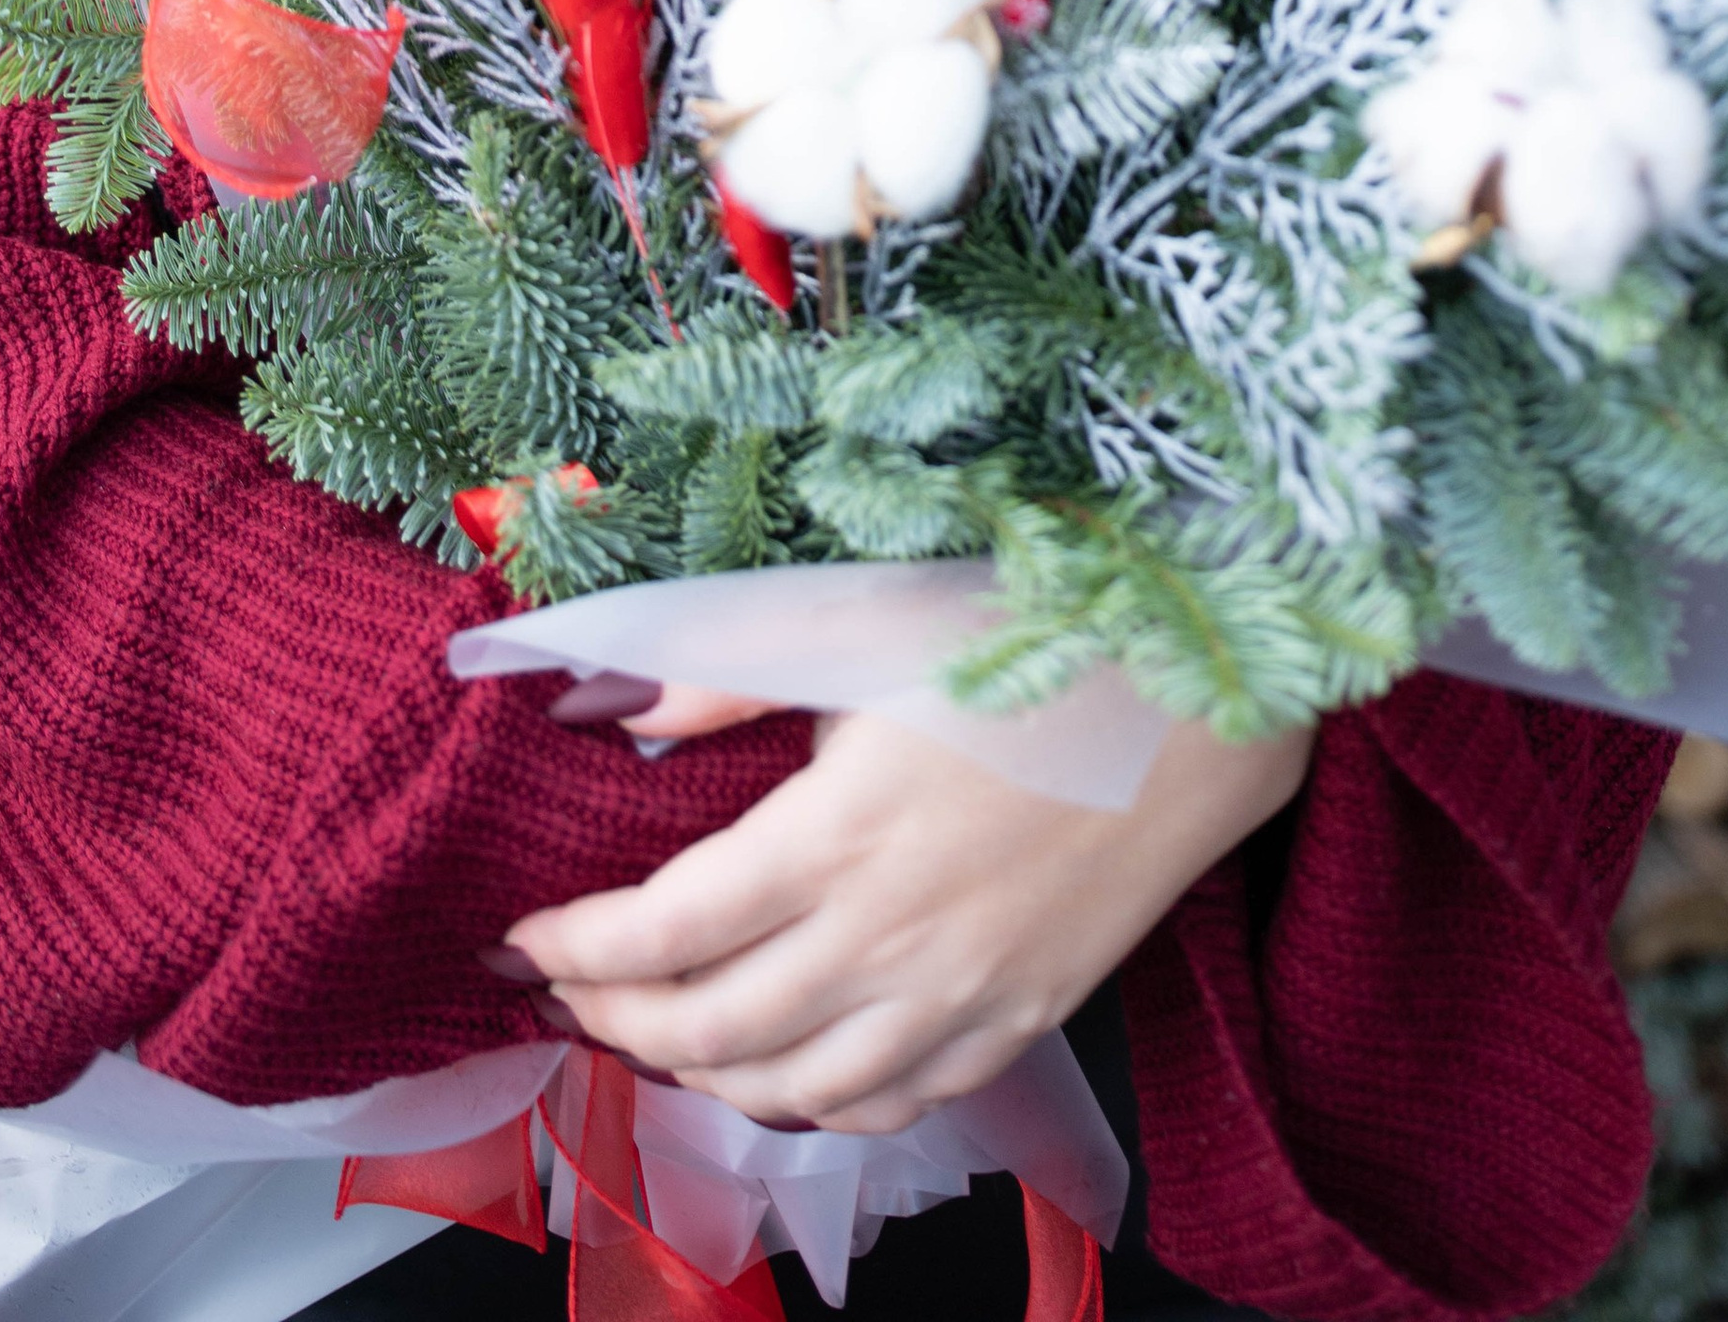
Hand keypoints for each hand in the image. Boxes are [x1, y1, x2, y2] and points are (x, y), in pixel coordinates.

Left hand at [506, 705, 1311, 1133]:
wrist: (1204, 692)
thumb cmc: (1033, 632)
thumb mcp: (862, 624)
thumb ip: (726, 670)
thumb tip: (608, 700)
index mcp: (839, 837)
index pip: (664, 933)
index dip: (576, 948)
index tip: (523, 935)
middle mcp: (891, 942)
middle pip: (711, 1032)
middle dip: (612, 1022)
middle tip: (563, 992)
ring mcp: (962, 997)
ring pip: (795, 1092)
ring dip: (701, 1076)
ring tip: (653, 1033)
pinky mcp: (1021, 1020)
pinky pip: (894, 1104)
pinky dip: (816, 1103)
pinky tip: (787, 1068)